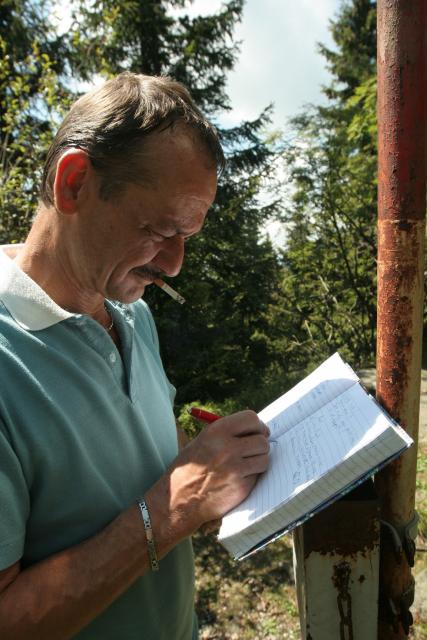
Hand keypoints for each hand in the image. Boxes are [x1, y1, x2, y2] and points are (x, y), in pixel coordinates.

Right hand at [160, 410, 269, 535]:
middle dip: (260, 445)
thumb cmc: (191, 468)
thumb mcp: (203, 441)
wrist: (178, 499)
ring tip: (245, 465)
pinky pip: (258, 475)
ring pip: (264, 458)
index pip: (251, 418)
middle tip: (254, 450)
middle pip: (262, 439)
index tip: (257, 432)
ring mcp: (235, 468)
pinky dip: (252, 476)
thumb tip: (256, 429)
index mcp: (216, 431)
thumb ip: (228, 433)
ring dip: (259, 461)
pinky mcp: (241, 487)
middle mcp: (227, 447)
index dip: (257, 425)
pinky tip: (238, 478)